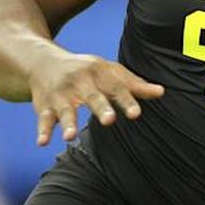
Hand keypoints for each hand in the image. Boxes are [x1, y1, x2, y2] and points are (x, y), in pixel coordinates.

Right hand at [28, 52, 164, 145]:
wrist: (44, 62)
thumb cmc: (86, 71)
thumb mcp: (109, 72)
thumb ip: (134, 84)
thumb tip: (162, 92)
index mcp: (99, 73)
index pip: (116, 88)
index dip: (127, 101)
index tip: (135, 114)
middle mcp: (80, 83)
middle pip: (92, 97)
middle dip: (100, 108)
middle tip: (109, 121)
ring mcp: (61, 94)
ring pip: (65, 110)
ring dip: (68, 123)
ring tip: (70, 137)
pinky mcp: (45, 106)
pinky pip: (43, 119)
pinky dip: (42, 130)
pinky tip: (42, 142)